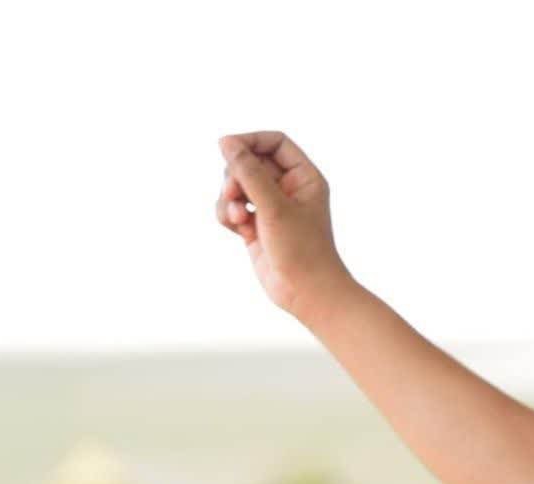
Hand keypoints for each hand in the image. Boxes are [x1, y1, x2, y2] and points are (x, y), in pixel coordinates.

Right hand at [215, 131, 351, 316]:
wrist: (306, 293)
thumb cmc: (302, 249)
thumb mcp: (274, 206)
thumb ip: (249, 172)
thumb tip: (227, 142)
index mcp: (304, 178)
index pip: (274, 142)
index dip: (250, 141)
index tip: (227, 147)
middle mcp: (288, 189)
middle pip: (250, 162)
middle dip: (235, 175)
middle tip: (234, 193)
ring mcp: (270, 208)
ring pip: (236, 186)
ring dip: (229, 197)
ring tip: (238, 217)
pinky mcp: (256, 227)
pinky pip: (230, 208)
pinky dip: (227, 215)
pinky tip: (237, 230)